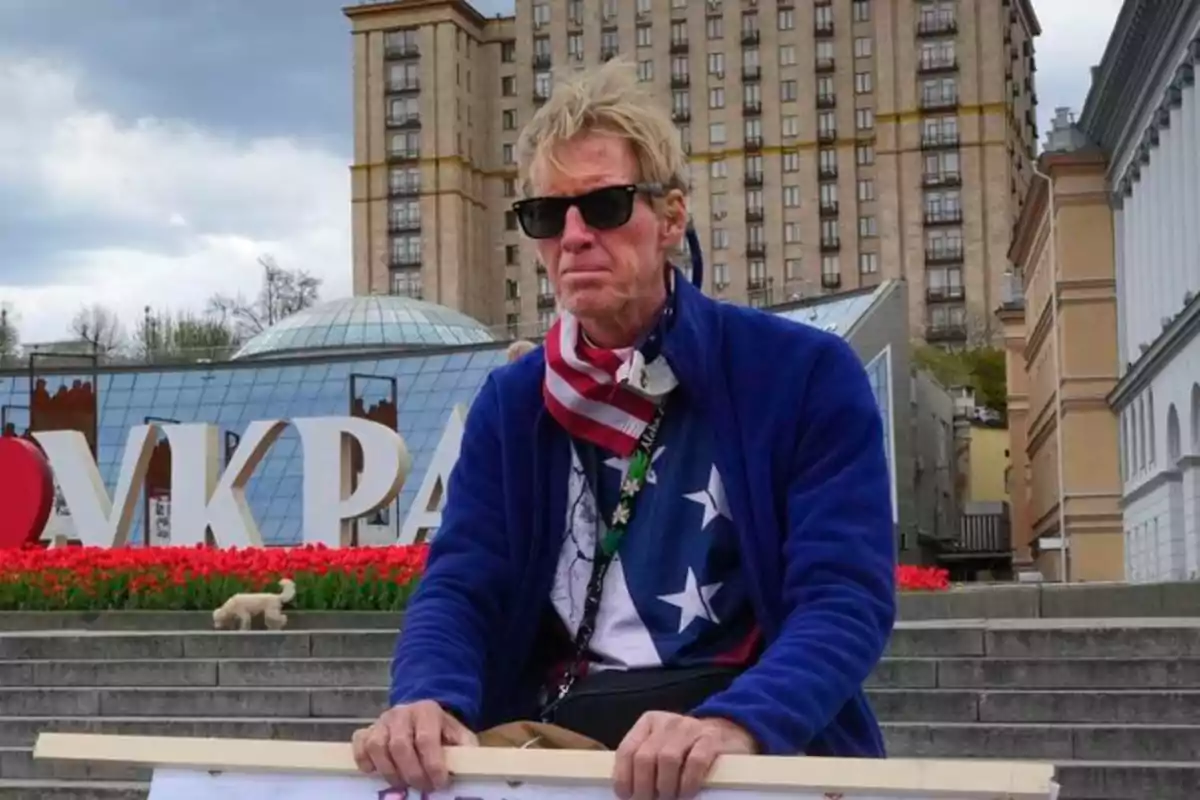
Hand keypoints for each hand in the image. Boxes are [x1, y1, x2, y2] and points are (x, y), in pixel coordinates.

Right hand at [351, 700, 477, 791]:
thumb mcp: (459, 735)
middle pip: (399, 745)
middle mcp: (401, 713)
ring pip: (376, 746)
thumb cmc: (441, 731)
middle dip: (411, 773)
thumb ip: (464, 749)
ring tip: (402, 784)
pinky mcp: (367, 730)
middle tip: (422, 788)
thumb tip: (469, 766)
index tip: (440, 782)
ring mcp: (381, 721)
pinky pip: (359, 743)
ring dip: (389, 771)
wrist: (422, 714)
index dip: (432, 764)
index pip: (426, 738)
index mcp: (427, 711)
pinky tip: (375, 772)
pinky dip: (363, 760)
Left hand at [613, 712, 757, 799]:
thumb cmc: (687, 748)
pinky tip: (687, 793)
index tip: (627, 796)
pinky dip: (688, 783)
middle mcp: (667, 722)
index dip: (623, 777)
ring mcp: (690, 728)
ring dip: (665, 787)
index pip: (627, 750)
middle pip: (645, 757)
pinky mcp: (711, 739)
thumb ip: (644, 762)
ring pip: (667, 759)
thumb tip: (627, 792)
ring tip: (668, 799)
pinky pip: (695, 762)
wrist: (728, 733)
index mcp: (649, 723)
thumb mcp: (661, 746)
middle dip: (643, 787)